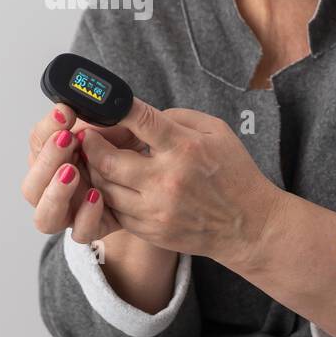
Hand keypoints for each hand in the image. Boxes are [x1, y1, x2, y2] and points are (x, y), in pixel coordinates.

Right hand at [20, 102, 147, 243]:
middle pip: (31, 186)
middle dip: (46, 160)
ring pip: (44, 216)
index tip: (64, 112)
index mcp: (53, 158)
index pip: (37, 143)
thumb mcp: (115, 128)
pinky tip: (97, 196)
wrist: (154, 180)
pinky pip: (80, 232)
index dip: (46, 129)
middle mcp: (54, 188)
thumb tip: (92, 104)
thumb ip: (98, 121)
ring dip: (55, 193)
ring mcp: (70, 212)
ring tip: (72, 172)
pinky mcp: (92, 227)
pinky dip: (85, 215)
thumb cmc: (128, 148)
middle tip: (66, 140)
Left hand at [79, 97, 280, 266]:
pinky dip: (109, 196)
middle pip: (109, 160)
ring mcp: (157, 210)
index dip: (113, 109)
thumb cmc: (234, 173)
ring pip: (105, 189)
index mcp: (185, 148)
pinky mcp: (151, 231)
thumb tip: (138, 115)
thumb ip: (176, 117)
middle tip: (87, 137)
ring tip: (96, 161)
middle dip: (91, 146)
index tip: (99, 105)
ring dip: (96, 172)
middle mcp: (167, 180)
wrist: (248, 226)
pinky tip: (113, 185)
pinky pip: (115, 211)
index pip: (140, 120)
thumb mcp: (216, 131)